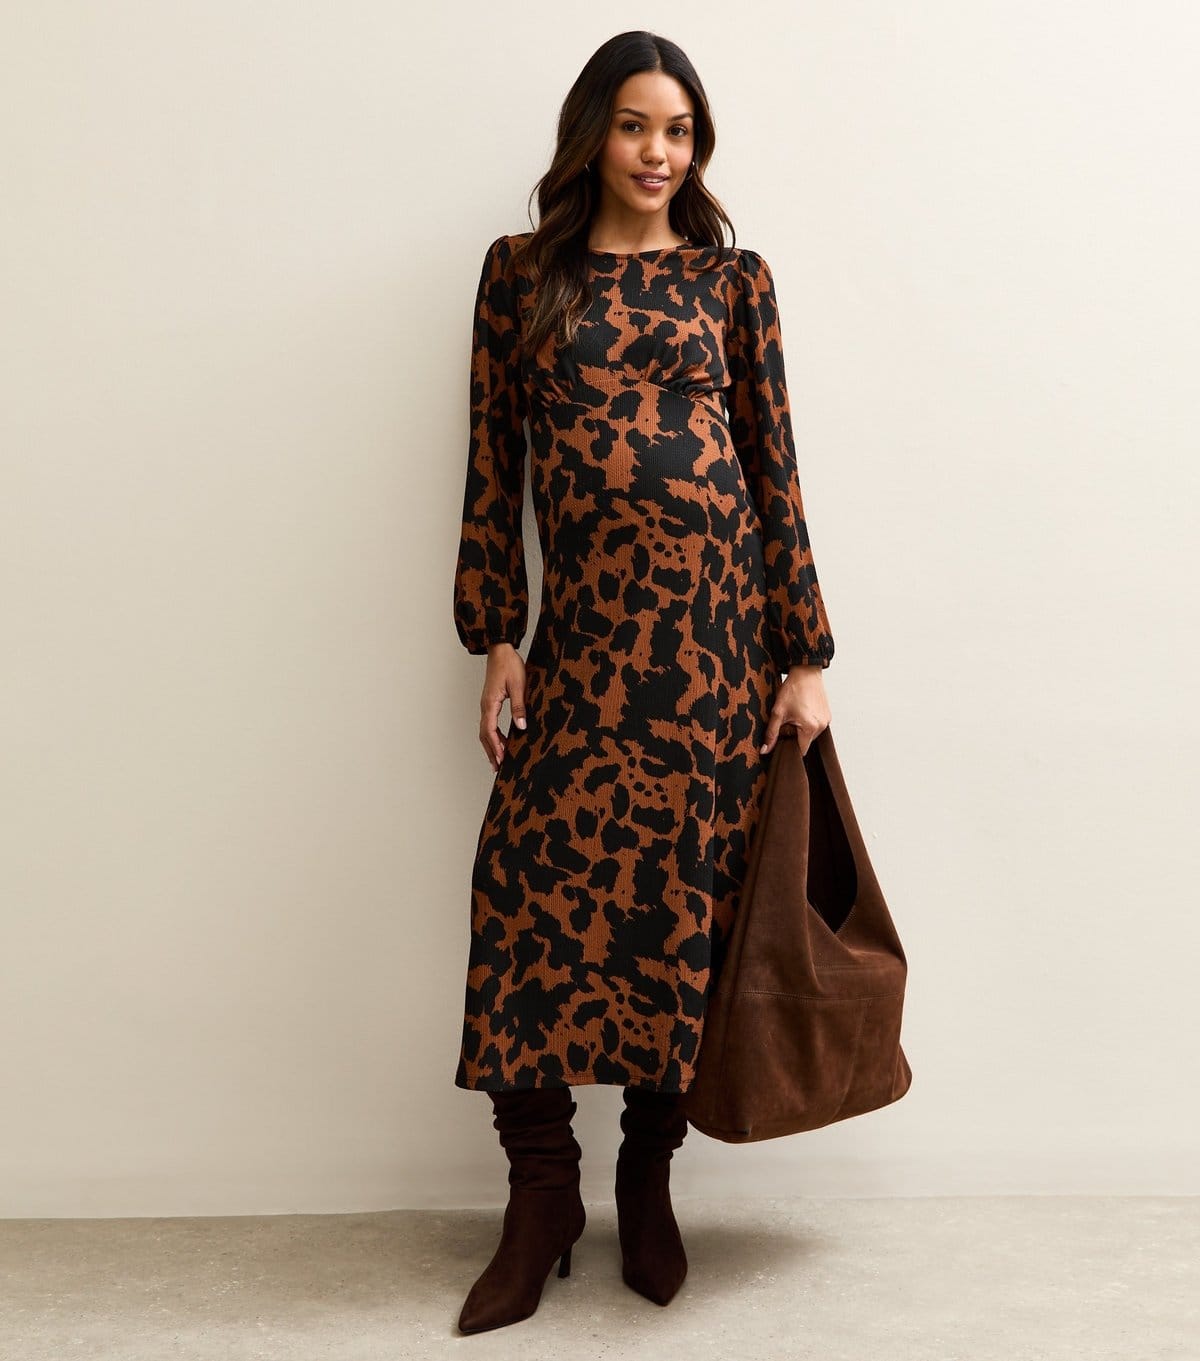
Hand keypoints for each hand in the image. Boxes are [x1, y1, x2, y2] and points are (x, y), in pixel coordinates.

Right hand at [479, 643, 526, 771]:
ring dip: (490, 745)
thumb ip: (519, 707)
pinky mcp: (489, 702)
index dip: (495, 746)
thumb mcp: (519, 686)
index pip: (489, 730)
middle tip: (497, 768)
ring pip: (485, 730)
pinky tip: (500, 741)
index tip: (501, 759)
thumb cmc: (509, 665)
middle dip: (490, 751)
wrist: (500, 650)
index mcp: (490, 703)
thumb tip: (521, 727)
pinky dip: (493, 735)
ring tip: (498, 760)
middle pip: (484, 734)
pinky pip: (488, 723)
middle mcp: (485, 706)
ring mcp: (486, 704)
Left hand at [759, 664, 830, 756]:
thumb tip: (765, 750)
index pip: (801, 750)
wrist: (805, 672)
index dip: (790, 746)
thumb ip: (771, 733)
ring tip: (796, 713)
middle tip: (788, 720)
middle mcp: (822, 726)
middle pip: (805, 741)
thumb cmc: (793, 689)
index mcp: (810, 727)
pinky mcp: (828, 715)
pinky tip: (803, 710)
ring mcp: (826, 720)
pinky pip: (816, 725)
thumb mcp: (778, 712)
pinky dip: (808, 722)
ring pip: (810, 734)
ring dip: (802, 728)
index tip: (783, 737)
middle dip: (795, 735)